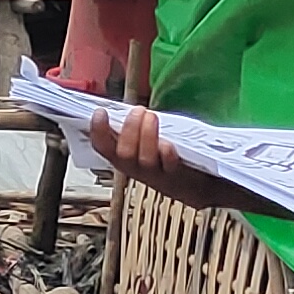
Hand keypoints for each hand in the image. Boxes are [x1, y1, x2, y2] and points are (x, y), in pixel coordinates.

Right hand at [87, 105, 217, 202]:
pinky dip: (166, 154)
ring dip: (146, 136)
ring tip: (151, 116)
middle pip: (123, 154)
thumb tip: (128, 106)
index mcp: (124, 158)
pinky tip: (168, 144)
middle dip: (129, 130)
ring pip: (144, 159)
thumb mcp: (145, 144)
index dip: (97, 131)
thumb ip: (135, 129)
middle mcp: (136, 169)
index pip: (103, 147)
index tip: (100, 112)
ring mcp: (155, 175)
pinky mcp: (175, 177)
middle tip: (138, 110)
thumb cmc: (167, 158)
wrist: (196, 186)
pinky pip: (168, 167)